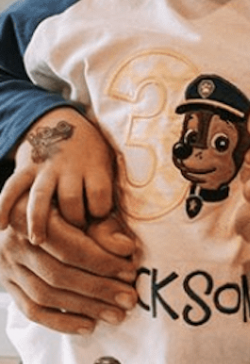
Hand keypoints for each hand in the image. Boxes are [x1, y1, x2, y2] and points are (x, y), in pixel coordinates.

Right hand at [0, 108, 115, 242]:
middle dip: (73, 220)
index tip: (100, 219)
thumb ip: (108, 195)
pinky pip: (11, 188)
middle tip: (76, 232)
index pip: (99, 194)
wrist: (60, 123)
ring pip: (42, 197)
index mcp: (94, 165)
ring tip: (38, 241)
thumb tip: (123, 240)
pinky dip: (4, 206)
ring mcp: (45, 168)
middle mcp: (69, 166)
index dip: (100, 211)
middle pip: (71, 199)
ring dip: (39, 220)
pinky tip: (1, 226)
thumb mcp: (107, 164)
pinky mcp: (25, 169)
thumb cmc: (90, 154)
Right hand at [0, 197, 137, 334]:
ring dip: (85, 308)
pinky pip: (32, 311)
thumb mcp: (82, 206)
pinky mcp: (9, 287)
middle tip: (129, 299)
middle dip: (99, 289)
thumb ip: (103, 226)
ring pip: (46, 296)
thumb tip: (127, 248)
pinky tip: (89, 326)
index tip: (129, 272)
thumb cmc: (63, 208)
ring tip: (116, 315)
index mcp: (32, 216)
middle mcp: (13, 244)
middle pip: (58, 275)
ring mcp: (7, 268)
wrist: (25, 216)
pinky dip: (62, 322)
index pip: (70, 248)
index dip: (102, 262)